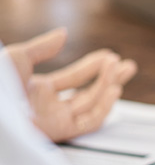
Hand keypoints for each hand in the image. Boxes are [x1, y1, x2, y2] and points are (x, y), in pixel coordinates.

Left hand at [5, 28, 136, 141]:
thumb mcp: (17, 58)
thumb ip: (42, 48)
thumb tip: (63, 34)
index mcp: (38, 90)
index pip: (73, 78)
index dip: (92, 66)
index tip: (109, 56)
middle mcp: (49, 106)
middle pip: (88, 92)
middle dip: (109, 77)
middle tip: (127, 65)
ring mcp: (55, 119)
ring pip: (92, 104)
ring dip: (110, 86)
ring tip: (123, 69)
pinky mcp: (60, 130)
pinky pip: (89, 122)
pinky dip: (104, 107)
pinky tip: (114, 90)